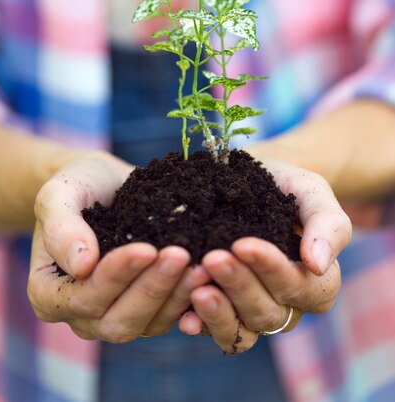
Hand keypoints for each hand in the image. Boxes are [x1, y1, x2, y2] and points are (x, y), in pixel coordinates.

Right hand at [28, 151, 207, 340]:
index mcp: (48, 293)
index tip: (146, 248)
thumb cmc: (76, 185)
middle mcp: (81, 315)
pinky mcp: (148, 309)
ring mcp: (116, 315)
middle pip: (118, 321)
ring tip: (202, 264)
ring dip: (177, 296)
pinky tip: (209, 274)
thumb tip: (82, 266)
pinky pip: (170, 316)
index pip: (84, 297)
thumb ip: (61, 227)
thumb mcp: (58, 195)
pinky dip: (190, 298)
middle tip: (180, 255)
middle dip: (152, 289)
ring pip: (149, 324)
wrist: (103, 183)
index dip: (115, 276)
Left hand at [178, 159, 351, 352]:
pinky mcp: (226, 314)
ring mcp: (255, 312)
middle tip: (213, 258)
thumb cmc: (285, 186)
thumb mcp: (311, 192)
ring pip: (245, 330)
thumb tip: (318, 264)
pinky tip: (186, 316)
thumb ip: (327, 225)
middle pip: (269, 311)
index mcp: (317, 282)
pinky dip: (203, 325)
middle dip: (240, 285)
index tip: (243, 245)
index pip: (300, 286)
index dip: (272, 269)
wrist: (249, 179)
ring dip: (220, 312)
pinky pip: (219, 333)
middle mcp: (288, 305)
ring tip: (198, 289)